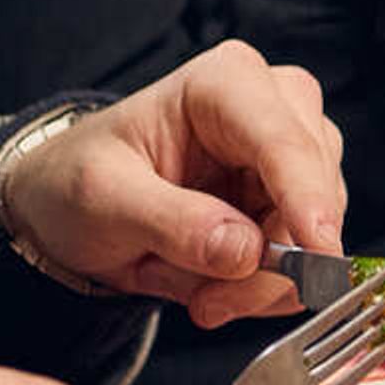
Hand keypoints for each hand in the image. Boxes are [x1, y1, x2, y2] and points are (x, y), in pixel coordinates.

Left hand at [3, 43, 347, 323]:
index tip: (318, 253)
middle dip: (267, 262)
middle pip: (313, 192)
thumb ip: (172, 222)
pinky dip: (257, 289)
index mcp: (224, 83)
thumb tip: (246, 252)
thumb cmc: (77, 181)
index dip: (307, 198)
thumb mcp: (101, 198)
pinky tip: (210, 285)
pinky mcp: (294, 202)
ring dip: (256, 282)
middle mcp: (274, 108)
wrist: (66, 209)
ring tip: (193, 289)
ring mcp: (291, 158)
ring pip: (315, 234)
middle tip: (208, 302)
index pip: (283, 141)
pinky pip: (304, 261)